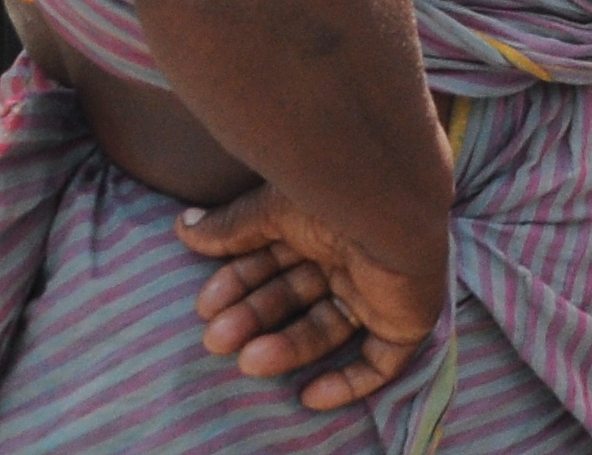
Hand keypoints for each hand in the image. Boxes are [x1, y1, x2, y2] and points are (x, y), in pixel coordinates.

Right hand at [177, 181, 446, 410]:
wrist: (393, 200)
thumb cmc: (332, 195)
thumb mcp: (272, 209)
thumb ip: (231, 225)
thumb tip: (183, 227)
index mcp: (323, 225)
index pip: (274, 263)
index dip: (239, 283)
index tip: (206, 303)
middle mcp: (351, 256)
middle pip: (295, 298)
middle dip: (253, 318)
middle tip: (217, 338)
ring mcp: (380, 287)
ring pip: (327, 328)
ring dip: (286, 348)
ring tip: (250, 359)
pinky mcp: (407, 318)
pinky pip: (382, 360)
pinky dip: (349, 382)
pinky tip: (311, 395)